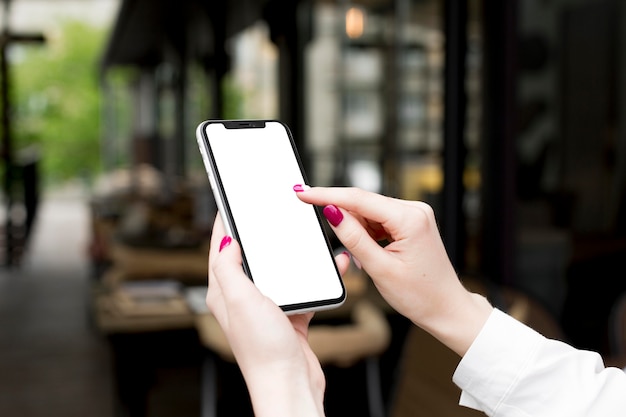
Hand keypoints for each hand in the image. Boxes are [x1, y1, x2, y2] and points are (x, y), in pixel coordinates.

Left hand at [206, 215, 349, 416]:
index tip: (229, 204)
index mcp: (224, 292)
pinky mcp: (289, 316)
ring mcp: (267, 308)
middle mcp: (243, 299)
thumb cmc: (263, 349)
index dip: (222, 225)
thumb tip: (227, 240)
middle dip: (259, 234)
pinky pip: (302, 289)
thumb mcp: (241, 300)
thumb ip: (229, 268)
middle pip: (250, 257)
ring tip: (299, 236)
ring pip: (278, 271)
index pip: (219, 250)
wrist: (291, 385)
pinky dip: (314, 278)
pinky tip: (328, 269)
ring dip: (290, 255)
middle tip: (267, 213)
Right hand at [296, 186, 491, 355]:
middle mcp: (415, 210)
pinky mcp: (411, 221)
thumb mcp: (379, 268)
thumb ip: (353, 237)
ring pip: (369, 211)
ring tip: (366, 260)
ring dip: (358, 230)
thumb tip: (332, 212)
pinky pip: (379, 219)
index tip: (304, 193)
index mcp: (410, 219)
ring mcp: (415, 214)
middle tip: (339, 244)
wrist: (445, 308)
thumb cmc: (420, 294)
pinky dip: (368, 233)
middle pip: (364, 203)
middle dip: (344, 219)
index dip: (327, 195)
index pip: (359, 199)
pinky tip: (372, 252)